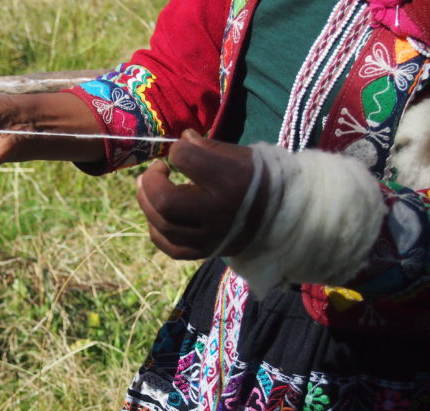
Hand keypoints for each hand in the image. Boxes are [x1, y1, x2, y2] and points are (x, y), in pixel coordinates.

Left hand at [137, 130, 266, 259]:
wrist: (282, 216)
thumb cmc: (258, 178)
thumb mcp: (239, 154)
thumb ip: (205, 148)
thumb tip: (181, 140)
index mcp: (229, 180)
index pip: (184, 159)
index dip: (176, 151)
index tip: (180, 151)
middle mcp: (217, 212)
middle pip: (165, 201)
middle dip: (150, 181)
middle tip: (155, 170)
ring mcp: (209, 236)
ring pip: (162, 225)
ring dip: (147, 203)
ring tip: (149, 188)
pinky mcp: (205, 252)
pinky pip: (170, 246)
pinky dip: (156, 229)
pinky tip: (157, 215)